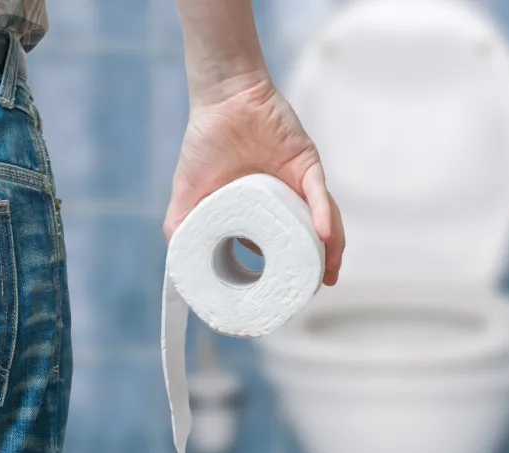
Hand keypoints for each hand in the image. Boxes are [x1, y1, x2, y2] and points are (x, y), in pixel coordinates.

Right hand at [164, 73, 344, 285]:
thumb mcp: (187, 194)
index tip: (284, 296)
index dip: (283, 273)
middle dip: (315, 268)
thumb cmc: (204, 143)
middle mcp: (285, 201)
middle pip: (308, 240)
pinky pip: (320, 194)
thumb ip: (182, 228)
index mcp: (261, 212)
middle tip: (312, 290)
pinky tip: (324, 237)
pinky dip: (324, 216)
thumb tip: (178, 269)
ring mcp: (298, 184)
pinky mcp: (307, 164)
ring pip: (323, 221)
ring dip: (330, 250)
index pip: (278, 247)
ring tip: (328, 273)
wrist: (221, 100)